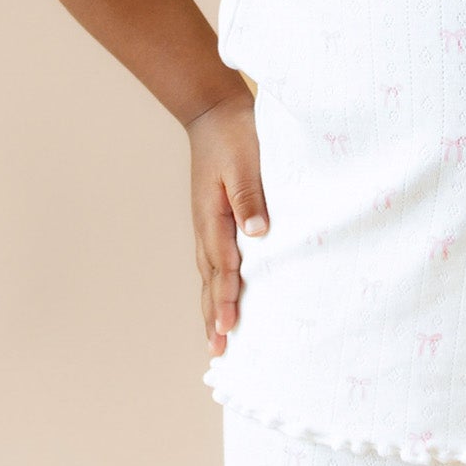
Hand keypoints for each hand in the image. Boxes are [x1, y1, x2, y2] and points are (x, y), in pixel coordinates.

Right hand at [185, 84, 267, 356]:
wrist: (214, 112)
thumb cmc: (235, 134)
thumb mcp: (245, 161)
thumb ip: (250, 197)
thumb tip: (258, 234)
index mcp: (213, 216)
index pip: (223, 265)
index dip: (226, 297)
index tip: (229, 326)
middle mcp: (206, 226)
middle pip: (210, 280)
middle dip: (213, 316)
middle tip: (218, 352)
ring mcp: (208, 225)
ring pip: (210, 275)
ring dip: (212, 306)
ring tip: (216, 340)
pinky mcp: (215, 220)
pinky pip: (215, 262)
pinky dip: (216, 286)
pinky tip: (222, 299)